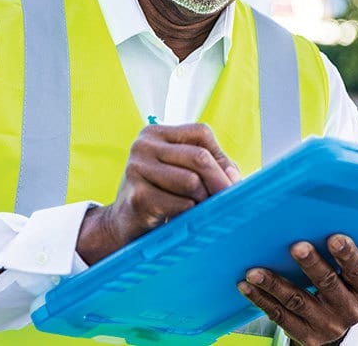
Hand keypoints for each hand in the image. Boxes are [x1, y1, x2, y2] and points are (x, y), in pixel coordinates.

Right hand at [77, 123, 239, 263]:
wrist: (123, 225)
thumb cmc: (160, 196)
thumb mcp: (182, 173)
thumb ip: (210, 167)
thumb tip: (234, 176)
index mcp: (155, 133)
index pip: (201, 133)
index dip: (220, 157)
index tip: (229, 180)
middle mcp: (143, 145)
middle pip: (199, 157)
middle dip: (220, 182)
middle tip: (228, 200)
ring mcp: (136, 169)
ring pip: (192, 181)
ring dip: (203, 200)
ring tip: (198, 209)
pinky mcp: (137, 196)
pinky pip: (181, 204)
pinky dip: (188, 214)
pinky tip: (180, 218)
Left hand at [237, 235, 357, 345]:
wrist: (334, 328)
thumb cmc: (338, 286)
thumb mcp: (347, 274)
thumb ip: (337, 250)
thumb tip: (312, 212)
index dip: (347, 254)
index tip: (334, 237)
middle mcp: (349, 310)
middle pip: (327, 283)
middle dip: (311, 264)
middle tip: (296, 247)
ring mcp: (327, 325)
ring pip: (297, 301)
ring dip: (274, 284)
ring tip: (254, 271)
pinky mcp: (306, 336)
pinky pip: (280, 316)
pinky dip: (261, 299)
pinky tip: (246, 286)